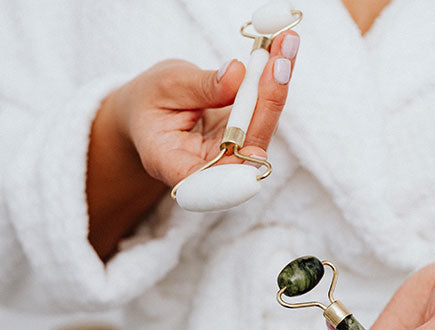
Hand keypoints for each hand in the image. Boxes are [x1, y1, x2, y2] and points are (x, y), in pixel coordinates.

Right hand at [113, 31, 299, 185]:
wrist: (150, 108)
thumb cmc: (149, 101)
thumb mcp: (165, 85)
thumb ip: (201, 86)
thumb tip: (238, 75)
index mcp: (173, 164)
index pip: (207, 179)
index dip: (234, 167)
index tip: (255, 150)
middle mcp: (207, 166)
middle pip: (247, 147)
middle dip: (268, 102)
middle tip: (280, 60)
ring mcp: (231, 153)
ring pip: (263, 127)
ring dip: (277, 85)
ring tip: (285, 44)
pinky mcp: (245, 136)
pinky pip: (265, 112)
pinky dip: (274, 80)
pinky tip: (283, 50)